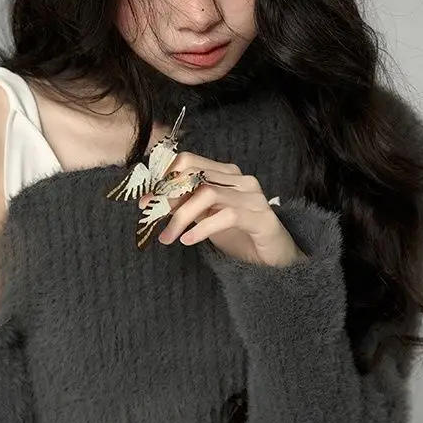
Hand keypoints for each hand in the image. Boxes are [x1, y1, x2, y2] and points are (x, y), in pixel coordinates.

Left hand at [138, 151, 306, 266]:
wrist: (276, 260)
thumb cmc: (241, 237)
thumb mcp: (206, 218)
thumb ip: (184, 206)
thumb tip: (150, 200)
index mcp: (227, 174)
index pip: (189, 162)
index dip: (164, 178)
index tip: (146, 200)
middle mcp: (241, 180)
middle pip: (195, 176)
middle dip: (168, 195)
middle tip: (151, 216)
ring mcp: (253, 198)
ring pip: (207, 194)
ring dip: (181, 216)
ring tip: (168, 237)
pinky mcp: (261, 218)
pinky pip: (226, 216)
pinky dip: (202, 228)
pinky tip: (188, 240)